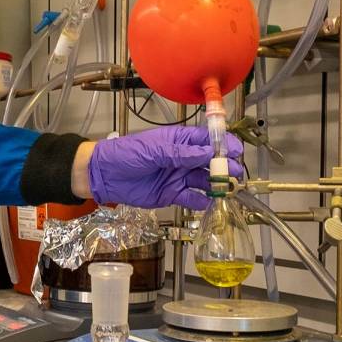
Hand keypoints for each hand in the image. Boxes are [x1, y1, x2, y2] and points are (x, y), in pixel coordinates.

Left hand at [85, 126, 245, 210]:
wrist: (105, 175)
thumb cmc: (126, 154)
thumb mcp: (154, 150)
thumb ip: (180, 153)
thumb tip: (207, 152)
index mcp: (179, 141)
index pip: (207, 140)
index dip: (223, 144)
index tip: (236, 150)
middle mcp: (183, 158)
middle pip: (210, 161)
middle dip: (225, 166)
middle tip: (236, 172)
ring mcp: (179, 176)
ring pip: (204, 180)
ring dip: (217, 184)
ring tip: (226, 188)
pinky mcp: (172, 194)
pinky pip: (191, 198)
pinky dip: (200, 201)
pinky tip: (206, 201)